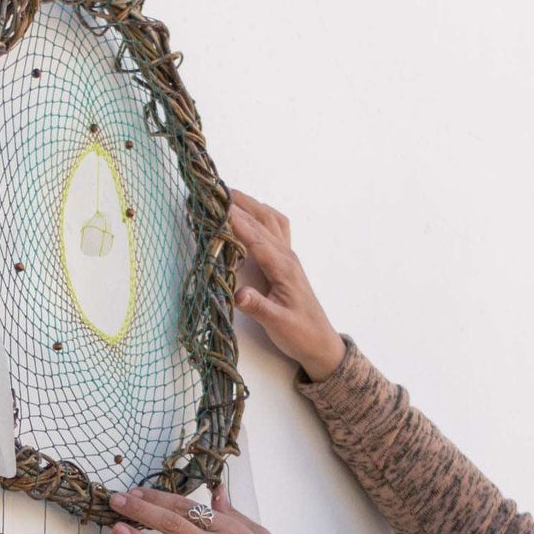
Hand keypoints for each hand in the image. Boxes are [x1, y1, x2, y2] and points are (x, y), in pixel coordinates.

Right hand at [229, 188, 345, 380]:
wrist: (320, 342)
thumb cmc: (299, 334)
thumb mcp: (277, 324)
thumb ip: (257, 307)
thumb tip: (238, 294)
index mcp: (282, 267)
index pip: (254, 236)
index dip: (234, 219)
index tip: (214, 205)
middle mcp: (286, 256)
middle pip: (262, 219)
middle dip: (238, 203)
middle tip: (213, 191)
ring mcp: (288, 256)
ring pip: (270, 219)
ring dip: (250, 204)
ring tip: (228, 195)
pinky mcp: (286, 261)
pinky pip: (276, 228)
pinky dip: (261, 215)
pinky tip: (252, 214)